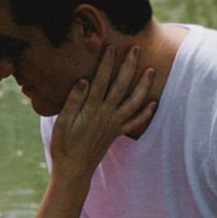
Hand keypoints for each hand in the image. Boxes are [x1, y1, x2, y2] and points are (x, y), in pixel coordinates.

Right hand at [49, 46, 155, 181]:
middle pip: (121, 86)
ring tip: (151, 70)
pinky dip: (146, 112)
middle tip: (136, 48)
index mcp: (91, 110)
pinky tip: (153, 103)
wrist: (74, 170)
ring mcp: (114, 124)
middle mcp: (106, 115)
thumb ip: (73, 101)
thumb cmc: (63, 145)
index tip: (111, 47)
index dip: (106, 63)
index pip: (101, 81)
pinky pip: (135, 122)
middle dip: (129, 66)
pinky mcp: (116, 133)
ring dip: (143, 85)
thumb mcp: (62, 123)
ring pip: (134, 102)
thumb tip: (82, 80)